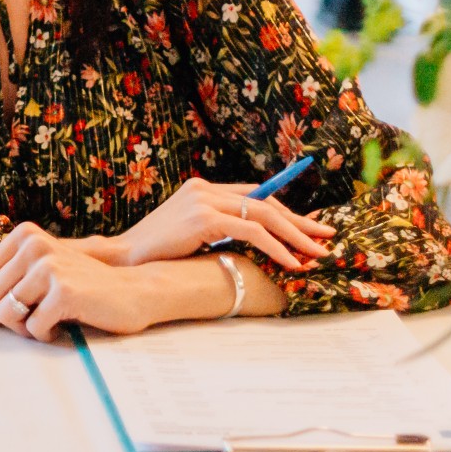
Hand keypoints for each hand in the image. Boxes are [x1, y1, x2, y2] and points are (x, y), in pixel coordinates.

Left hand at [0, 223, 156, 341]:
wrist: (133, 293)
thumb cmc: (80, 288)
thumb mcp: (34, 279)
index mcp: (23, 235)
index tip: (15, 310)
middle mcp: (34, 244)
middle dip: (8, 319)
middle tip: (34, 319)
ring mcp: (49, 266)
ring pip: (7, 314)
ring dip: (25, 329)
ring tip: (47, 322)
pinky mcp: (64, 291)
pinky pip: (33, 327)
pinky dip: (45, 335)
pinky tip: (64, 325)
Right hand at [92, 177, 331, 270]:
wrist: (125, 257)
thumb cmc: (156, 253)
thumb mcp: (190, 235)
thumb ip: (216, 229)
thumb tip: (253, 243)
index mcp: (202, 189)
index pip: (254, 195)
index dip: (285, 212)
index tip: (309, 227)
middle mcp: (205, 188)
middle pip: (265, 201)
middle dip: (300, 222)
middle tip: (326, 237)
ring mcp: (204, 200)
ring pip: (264, 215)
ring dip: (296, 236)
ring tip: (317, 253)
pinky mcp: (205, 218)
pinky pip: (253, 232)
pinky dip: (277, 247)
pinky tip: (292, 263)